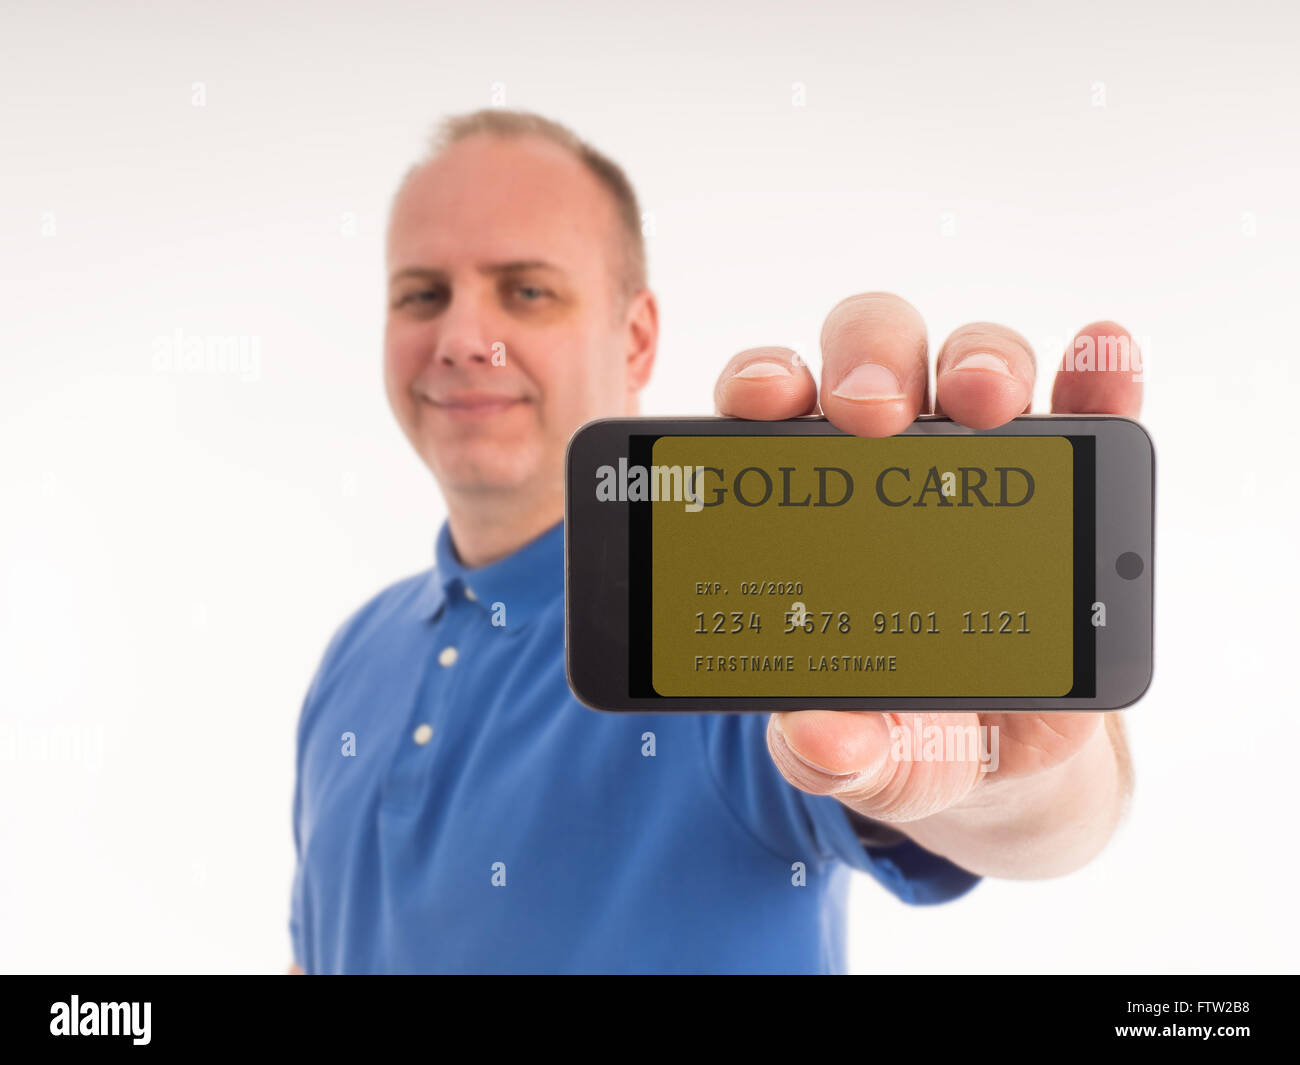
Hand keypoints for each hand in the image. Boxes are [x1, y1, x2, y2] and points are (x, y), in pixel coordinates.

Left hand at [713, 292, 1138, 876]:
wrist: (1001, 750)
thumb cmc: (906, 731)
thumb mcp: (866, 755)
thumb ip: (830, 756)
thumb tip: (816, 740)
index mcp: (810, 502)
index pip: (771, 407)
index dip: (761, 382)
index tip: (758, 402)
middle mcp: (891, 454)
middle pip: (873, 355)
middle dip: (869, 361)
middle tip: (872, 413)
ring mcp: (985, 453)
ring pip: (974, 360)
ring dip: (978, 362)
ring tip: (988, 404)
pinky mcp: (1073, 471)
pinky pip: (1087, 401)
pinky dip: (1097, 371)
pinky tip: (1103, 356)